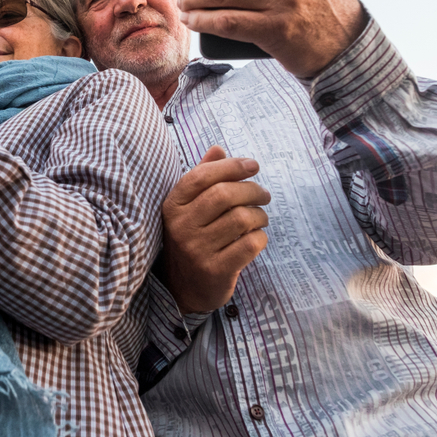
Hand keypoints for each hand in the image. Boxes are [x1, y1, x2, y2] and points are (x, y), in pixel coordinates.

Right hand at [160, 146, 269, 313]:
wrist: (183, 288)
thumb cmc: (192, 238)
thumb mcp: (189, 208)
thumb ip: (203, 177)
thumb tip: (218, 149)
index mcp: (172, 206)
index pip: (202, 176)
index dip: (231, 166)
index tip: (253, 166)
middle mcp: (181, 227)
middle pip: (224, 195)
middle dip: (252, 190)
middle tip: (264, 195)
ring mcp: (196, 250)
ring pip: (241, 219)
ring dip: (259, 215)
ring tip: (260, 218)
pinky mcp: (215, 271)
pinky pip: (249, 244)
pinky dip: (260, 237)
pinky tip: (256, 238)